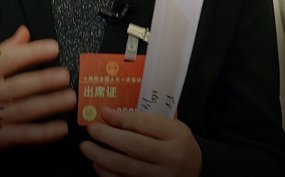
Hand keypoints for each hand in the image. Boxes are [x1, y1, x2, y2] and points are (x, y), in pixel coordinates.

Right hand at [0, 25, 75, 153]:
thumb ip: (5, 50)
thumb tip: (25, 32)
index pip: (7, 60)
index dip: (31, 53)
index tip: (53, 48)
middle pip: (18, 87)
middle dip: (43, 81)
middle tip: (65, 76)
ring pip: (24, 110)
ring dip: (49, 105)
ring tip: (69, 98)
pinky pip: (24, 134)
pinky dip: (43, 133)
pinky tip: (61, 127)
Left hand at [80, 108, 201, 176]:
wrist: (196, 170)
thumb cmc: (179, 145)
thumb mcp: (170, 127)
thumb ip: (142, 120)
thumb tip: (108, 114)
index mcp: (176, 136)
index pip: (144, 124)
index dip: (120, 119)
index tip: (103, 114)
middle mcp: (170, 158)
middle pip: (132, 146)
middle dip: (106, 137)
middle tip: (91, 131)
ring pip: (124, 168)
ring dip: (101, 157)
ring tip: (88, 148)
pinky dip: (107, 174)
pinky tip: (99, 165)